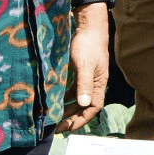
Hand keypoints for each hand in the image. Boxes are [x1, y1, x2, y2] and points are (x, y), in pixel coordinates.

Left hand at [57, 4, 108, 132]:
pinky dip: (65, 97)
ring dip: (68, 109)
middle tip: (56, 127)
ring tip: (53, 117)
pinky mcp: (79, 71)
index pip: (93, 108)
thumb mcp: (84, 65)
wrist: (89, 27)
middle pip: (85, 106)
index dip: (82, 119)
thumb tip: (84, 104)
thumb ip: (84, 85)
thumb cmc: (88, 45)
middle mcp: (94, 83)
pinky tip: (54, 100)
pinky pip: (73, 90)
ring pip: (78, 99)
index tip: (67, 127)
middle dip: (72, 117)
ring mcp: (87, 78)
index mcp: (99, 84)